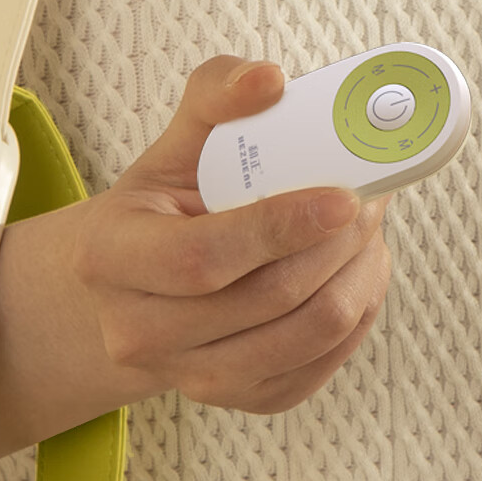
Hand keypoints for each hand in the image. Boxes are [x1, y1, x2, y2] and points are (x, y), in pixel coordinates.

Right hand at [77, 56, 391, 411]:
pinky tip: (356, 272)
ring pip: (304, 337)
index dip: (278, 229)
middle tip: (370, 197)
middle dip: (337, 245)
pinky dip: (357, 315)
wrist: (139, 286)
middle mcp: (138, 332)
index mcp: (110, 258)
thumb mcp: (174, 144)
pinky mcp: (239, 399)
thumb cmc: (162, 207)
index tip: (343, 196)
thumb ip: (216, 96)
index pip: (201, 258)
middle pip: (266, 299)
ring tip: (368, 231)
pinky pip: (319, 366)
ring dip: (357, 277)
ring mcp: (189, 376)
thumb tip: (270, 81)